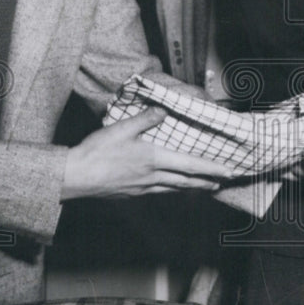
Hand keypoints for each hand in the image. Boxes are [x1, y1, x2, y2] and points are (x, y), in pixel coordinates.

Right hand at [60, 107, 237, 199]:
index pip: (190, 164)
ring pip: (174, 188)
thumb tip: (163, 110)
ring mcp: (142, 188)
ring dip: (192, 187)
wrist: (74, 177)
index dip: (211, 168)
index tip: (228, 171)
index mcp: (153, 158)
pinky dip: (171, 188)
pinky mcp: (131, 194)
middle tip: (223, 181)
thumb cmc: (97, 151)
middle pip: (186, 180)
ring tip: (205, 186)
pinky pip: (158, 191)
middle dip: (207, 180)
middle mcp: (152, 176)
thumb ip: (145, 118)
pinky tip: (170, 186)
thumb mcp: (122, 127)